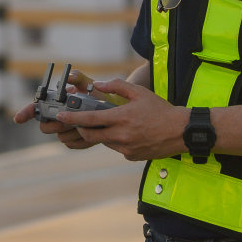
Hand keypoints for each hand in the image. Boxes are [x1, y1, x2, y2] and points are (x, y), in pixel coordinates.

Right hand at [12, 67, 104, 150]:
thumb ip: (78, 78)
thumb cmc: (97, 96)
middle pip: (45, 127)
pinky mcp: (73, 141)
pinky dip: (81, 140)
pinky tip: (90, 131)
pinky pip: (71, 144)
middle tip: (69, 120)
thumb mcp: (89, 84)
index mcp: (54, 103)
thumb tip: (69, 76)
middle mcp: (56, 118)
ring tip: (85, 123)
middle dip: (56, 124)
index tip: (18, 119)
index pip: (35, 108)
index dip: (24, 113)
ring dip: (72, 131)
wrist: (111, 112)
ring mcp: (64, 131)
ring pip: (60, 137)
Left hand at [55, 78, 187, 161]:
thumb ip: (116, 86)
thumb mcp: (139, 92)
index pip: (89, 119)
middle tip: (80, 123)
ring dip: (101, 133)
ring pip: (104, 141)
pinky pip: (117, 148)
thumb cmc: (160, 109)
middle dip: (81, 129)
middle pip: (90, 135)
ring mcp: (126, 148)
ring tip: (112, 123)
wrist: (181, 131)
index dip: (72, 118)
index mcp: (121, 118)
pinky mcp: (132, 156)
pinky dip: (115, 141)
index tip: (60, 116)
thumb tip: (98, 85)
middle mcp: (121, 135)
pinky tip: (128, 133)